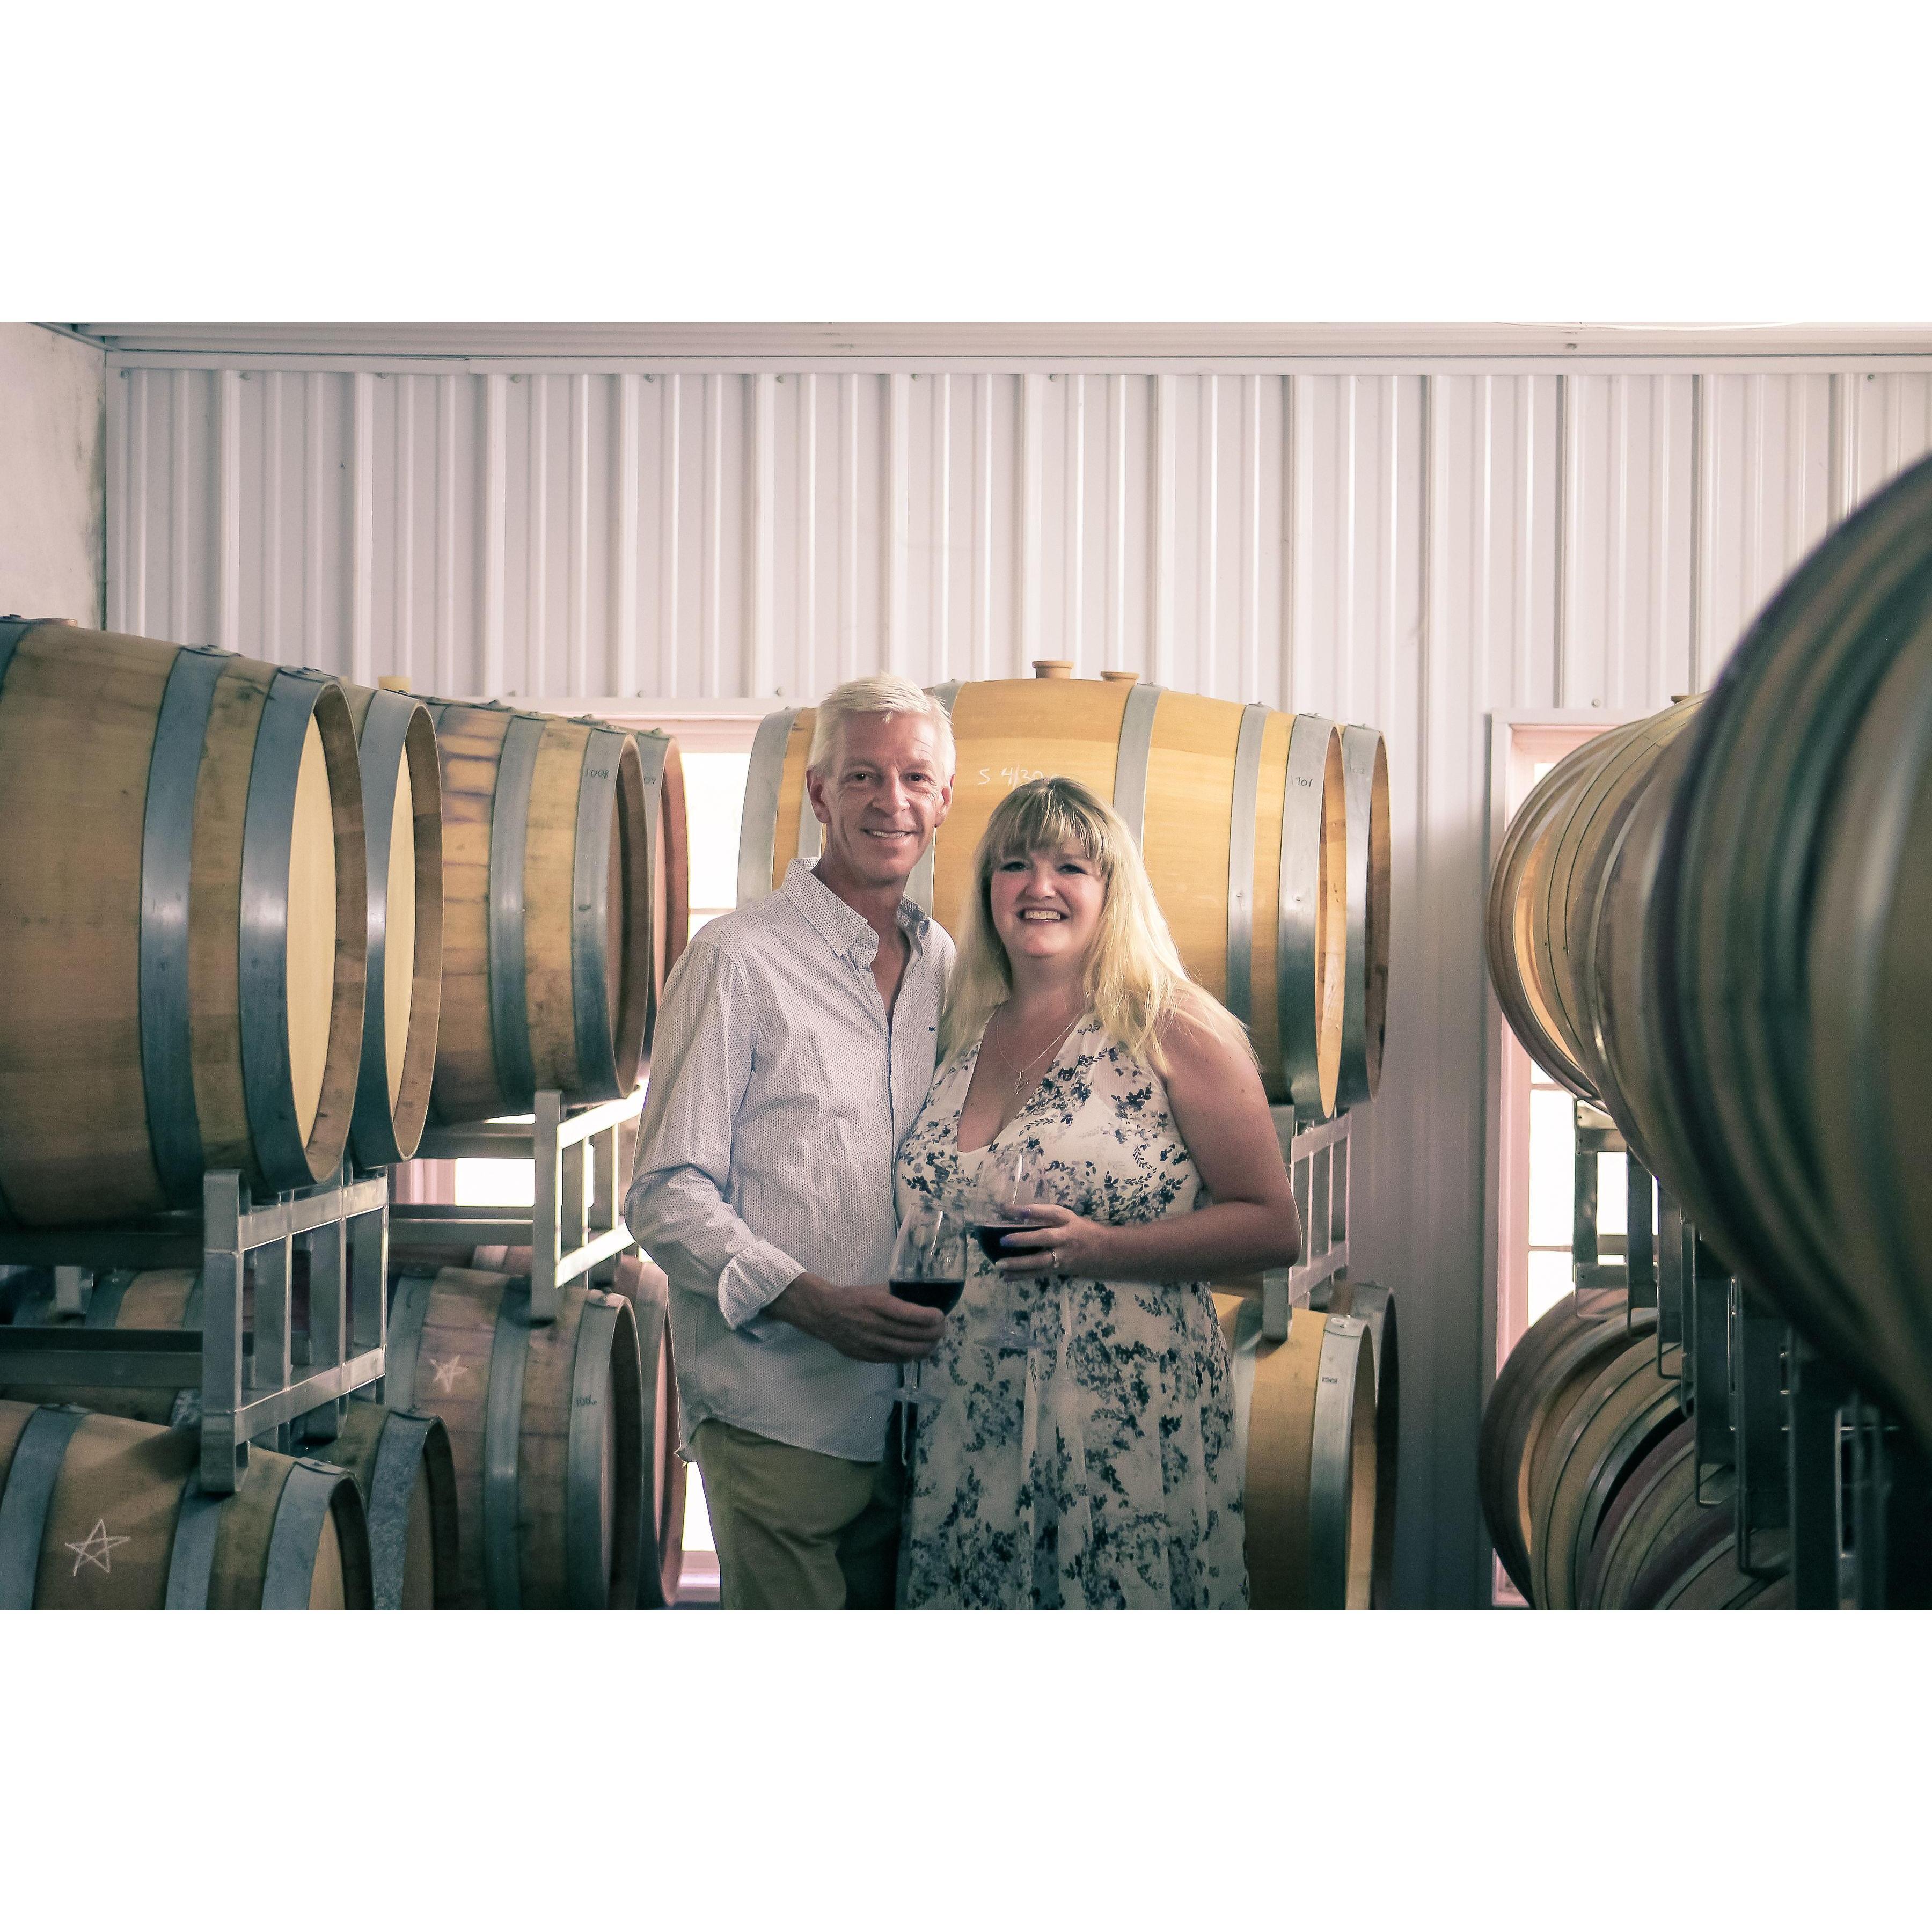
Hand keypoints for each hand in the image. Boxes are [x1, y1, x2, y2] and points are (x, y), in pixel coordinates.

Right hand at [765, 1273, 944, 1362]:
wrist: (825, 1315)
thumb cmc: (853, 1298)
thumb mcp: (876, 1288)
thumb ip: (898, 1293)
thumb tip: (922, 1296)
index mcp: (878, 1305)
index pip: (910, 1314)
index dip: (930, 1317)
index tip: (941, 1315)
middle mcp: (876, 1326)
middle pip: (913, 1335)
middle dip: (934, 1333)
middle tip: (942, 1328)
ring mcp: (872, 1344)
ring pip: (907, 1351)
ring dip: (926, 1347)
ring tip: (934, 1342)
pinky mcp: (868, 1357)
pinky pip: (896, 1359)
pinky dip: (911, 1356)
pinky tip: (918, 1351)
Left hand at [994, 1204, 1113, 1279]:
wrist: (1107, 1251)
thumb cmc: (1083, 1230)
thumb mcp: (1069, 1218)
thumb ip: (1047, 1216)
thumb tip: (1018, 1213)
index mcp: (1068, 1220)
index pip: (1048, 1212)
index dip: (1028, 1210)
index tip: (1007, 1208)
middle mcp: (1066, 1237)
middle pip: (1044, 1238)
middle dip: (1024, 1239)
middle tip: (1004, 1241)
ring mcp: (1064, 1256)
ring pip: (1040, 1261)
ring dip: (1019, 1264)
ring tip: (1000, 1264)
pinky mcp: (1061, 1270)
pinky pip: (1040, 1273)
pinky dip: (1022, 1276)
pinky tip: (1006, 1277)